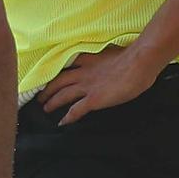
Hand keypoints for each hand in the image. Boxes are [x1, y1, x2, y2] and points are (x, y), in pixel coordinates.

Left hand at [38, 45, 164, 125]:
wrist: (138, 63)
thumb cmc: (133, 57)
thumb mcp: (114, 54)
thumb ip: (106, 60)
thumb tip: (108, 64)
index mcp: (89, 59)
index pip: (68, 64)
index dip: (58, 71)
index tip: (50, 76)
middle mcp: (84, 72)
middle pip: (59, 80)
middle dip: (48, 89)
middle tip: (40, 96)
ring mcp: (87, 86)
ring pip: (63, 94)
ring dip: (52, 102)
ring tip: (45, 108)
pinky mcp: (94, 99)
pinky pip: (76, 110)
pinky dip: (68, 117)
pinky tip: (62, 123)